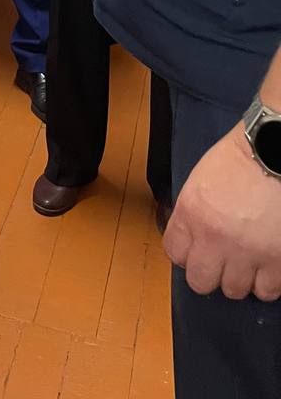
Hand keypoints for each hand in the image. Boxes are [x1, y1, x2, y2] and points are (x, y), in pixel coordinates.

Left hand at [164, 123, 280, 300]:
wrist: (274, 154)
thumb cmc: (239, 160)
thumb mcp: (201, 180)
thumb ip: (193, 212)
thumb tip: (191, 236)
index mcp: (192, 213)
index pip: (175, 253)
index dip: (185, 253)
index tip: (195, 250)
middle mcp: (215, 238)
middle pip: (201, 282)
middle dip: (208, 274)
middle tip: (220, 262)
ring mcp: (247, 253)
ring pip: (234, 290)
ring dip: (239, 278)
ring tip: (247, 262)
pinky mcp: (277, 261)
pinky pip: (267, 291)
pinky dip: (267, 283)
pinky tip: (267, 266)